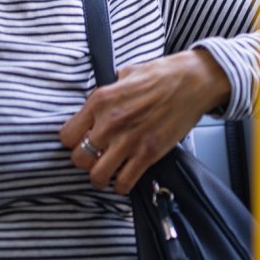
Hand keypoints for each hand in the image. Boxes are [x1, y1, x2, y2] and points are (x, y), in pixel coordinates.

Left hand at [59, 49, 230, 194]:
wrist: (192, 81)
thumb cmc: (162, 75)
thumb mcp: (125, 74)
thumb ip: (108, 90)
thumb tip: (100, 103)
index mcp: (100, 100)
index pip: (67, 135)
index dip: (72, 141)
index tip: (80, 142)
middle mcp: (110, 122)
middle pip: (78, 158)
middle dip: (84, 161)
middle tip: (93, 158)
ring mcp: (130, 140)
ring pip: (97, 176)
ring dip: (100, 177)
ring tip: (106, 172)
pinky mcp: (149, 153)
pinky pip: (124, 182)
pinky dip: (122, 185)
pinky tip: (124, 177)